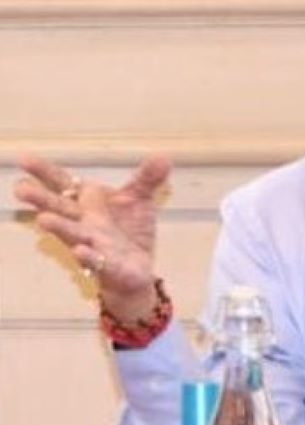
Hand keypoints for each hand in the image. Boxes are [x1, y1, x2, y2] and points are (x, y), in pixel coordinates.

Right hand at [14, 154, 171, 321]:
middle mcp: (84, 222)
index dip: (44, 172)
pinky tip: (81, 251)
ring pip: (73, 235)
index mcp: (87, 202)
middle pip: (59, 209)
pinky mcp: (107, 265)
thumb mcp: (140, 199)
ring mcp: (92, 244)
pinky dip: (88, 256)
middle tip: (20, 188)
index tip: (24, 158)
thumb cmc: (129, 228)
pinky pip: (96, 261)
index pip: (63, 184)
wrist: (138, 267)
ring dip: (59, 227)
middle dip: (41, 200)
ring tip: (44, 220)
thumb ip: (148, 178)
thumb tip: (163, 157)